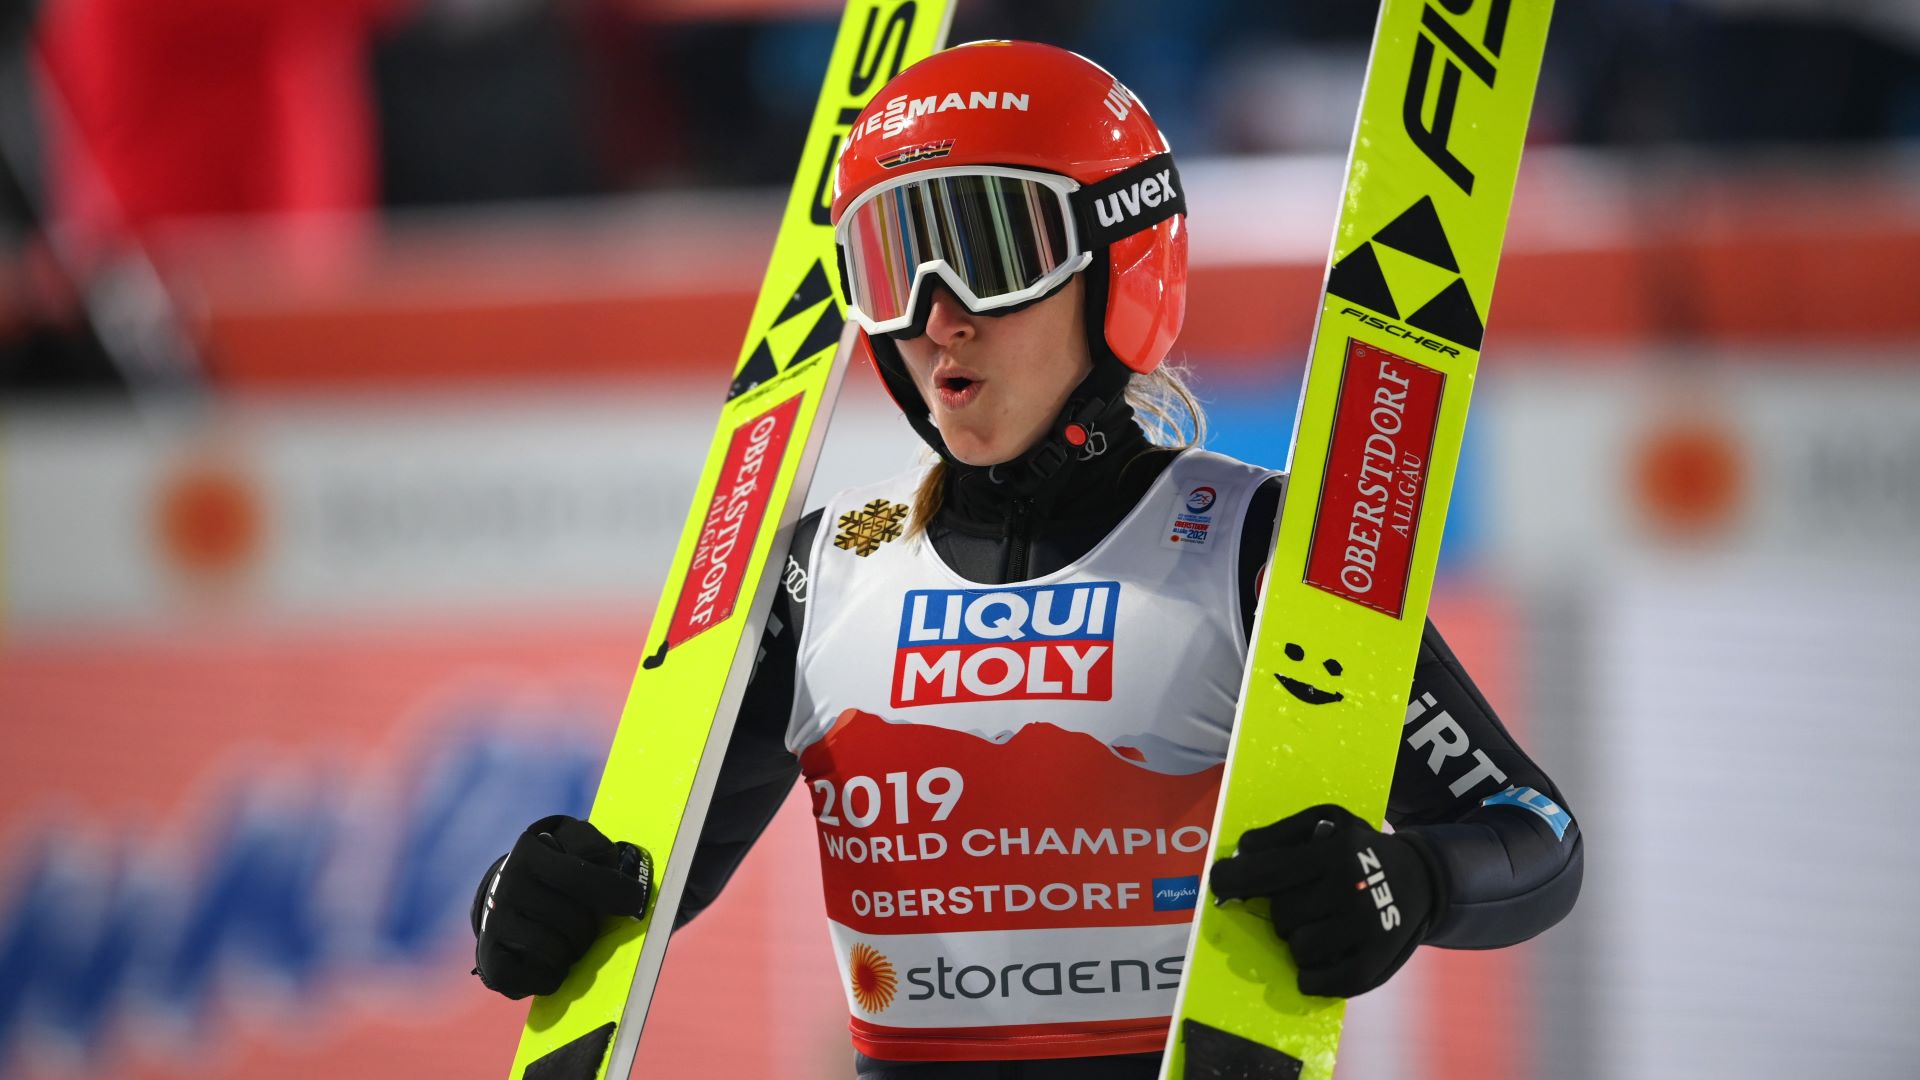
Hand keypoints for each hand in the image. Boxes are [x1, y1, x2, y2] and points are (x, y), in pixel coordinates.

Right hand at [471, 815, 652, 998]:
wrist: (505, 894)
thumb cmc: (553, 869)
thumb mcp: (571, 841)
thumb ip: (592, 845)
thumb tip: (609, 866)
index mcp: (530, 853)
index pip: (582, 876)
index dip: (616, 892)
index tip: (634, 902)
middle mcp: (507, 885)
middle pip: (574, 921)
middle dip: (590, 927)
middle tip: (587, 924)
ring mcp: (494, 923)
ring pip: (556, 952)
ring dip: (573, 952)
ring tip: (569, 942)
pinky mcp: (490, 958)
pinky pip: (537, 979)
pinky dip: (553, 978)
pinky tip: (555, 964)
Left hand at [1208, 804, 1435, 997]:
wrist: (1423, 878)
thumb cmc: (1361, 849)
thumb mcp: (1328, 820)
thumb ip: (1281, 832)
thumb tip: (1243, 852)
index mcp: (1336, 853)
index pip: (1268, 871)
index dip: (1233, 879)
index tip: (1219, 884)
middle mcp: (1352, 890)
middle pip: (1281, 915)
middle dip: (1282, 909)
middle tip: (1305, 900)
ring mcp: (1366, 929)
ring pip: (1297, 948)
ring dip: (1298, 939)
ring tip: (1320, 924)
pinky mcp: (1375, 962)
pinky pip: (1321, 981)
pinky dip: (1310, 975)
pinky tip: (1317, 958)